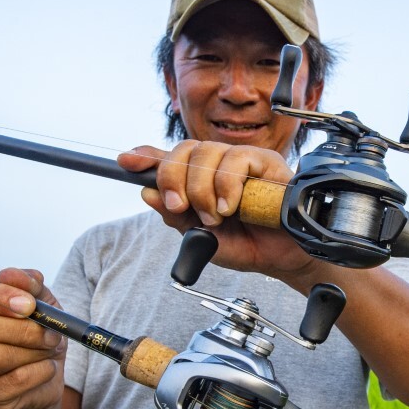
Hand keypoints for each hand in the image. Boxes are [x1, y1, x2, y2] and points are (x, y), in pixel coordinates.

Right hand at [0, 268, 67, 408]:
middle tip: (50, 333)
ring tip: (50, 349)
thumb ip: (29, 284)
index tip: (30, 305)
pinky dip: (39, 373)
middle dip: (21, 329)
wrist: (43, 373)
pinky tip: (46, 368)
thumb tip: (10, 274)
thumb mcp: (40, 302)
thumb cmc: (35, 330)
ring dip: (33, 352)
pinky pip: (10, 383)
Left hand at [119, 141, 319, 281]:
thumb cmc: (248, 245)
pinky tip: (232, 207)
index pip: (172, 158)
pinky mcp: (266, 161)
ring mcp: (242, 160)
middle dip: (174, 178)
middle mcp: (219, 165)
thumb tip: (148, 194)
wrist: (282, 258)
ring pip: (207, 153)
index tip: (125, 161)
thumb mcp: (202, 238)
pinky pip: (236, 159)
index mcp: (202, 180)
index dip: (147, 156)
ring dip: (203, 189)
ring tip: (216, 216)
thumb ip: (176, 218)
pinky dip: (227, 186)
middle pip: (184, 150)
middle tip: (179, 207)